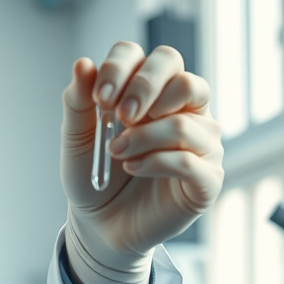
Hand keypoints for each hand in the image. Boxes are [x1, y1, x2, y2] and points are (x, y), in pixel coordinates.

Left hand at [60, 42, 223, 283]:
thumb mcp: (76, 138)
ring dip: (145, 136)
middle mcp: (185, 112)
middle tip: (118, 115)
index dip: (127, 69)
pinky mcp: (206, 178)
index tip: (99, 96)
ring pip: (187, 123)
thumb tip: (83, 63)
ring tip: (116, 152)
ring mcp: (201, 144)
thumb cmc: (93, 175)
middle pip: (183, 77)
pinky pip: (191, 161)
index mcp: (155, 93)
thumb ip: (79, 101)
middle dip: (146, 90)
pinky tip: (133, 169)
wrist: (99, 224)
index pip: (156, 59)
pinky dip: (156, 162)